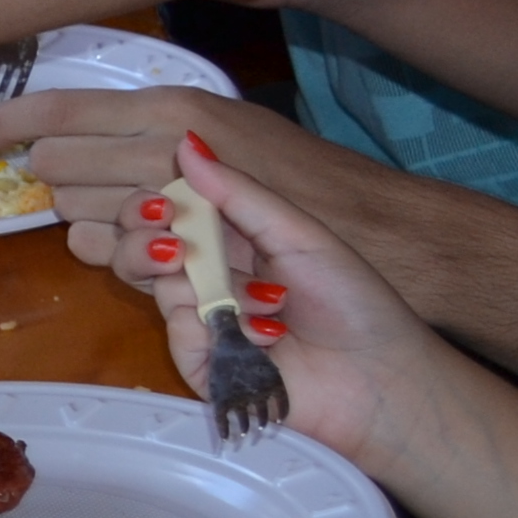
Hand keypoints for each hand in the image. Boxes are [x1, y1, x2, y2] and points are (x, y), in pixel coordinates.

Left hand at [0, 83, 300, 274]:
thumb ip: (150, 131)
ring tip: (131, 218)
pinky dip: (115, 257)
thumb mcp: (220, 126)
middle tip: (89, 186)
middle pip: (55, 165)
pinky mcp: (179, 254)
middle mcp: (159, 148)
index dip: (9, 121)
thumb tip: (75, 137)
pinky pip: (108, 257)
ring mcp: (167, 204)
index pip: (60, 108)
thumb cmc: (295, 172)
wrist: (368, 225)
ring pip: (74, 215)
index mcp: (167, 107)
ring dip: (88, 220)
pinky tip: (149, 249)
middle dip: (58, 179)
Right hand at [133, 143, 424, 461]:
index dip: (147, 205)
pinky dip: (219, 327)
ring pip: (155, 287)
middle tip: (172, 244)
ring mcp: (201, 322)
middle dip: (141, 240)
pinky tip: (266, 336)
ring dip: (204, 285)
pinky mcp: (201, 364)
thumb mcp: (298, 234)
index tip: (161, 206)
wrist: (381, 377)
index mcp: (229, 240)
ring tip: (262, 300)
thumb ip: (239, 192)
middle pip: (137, 249)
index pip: (163, 213)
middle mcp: (207, 277)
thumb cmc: (352, 300)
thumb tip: (185, 140)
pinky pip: (179, 332)